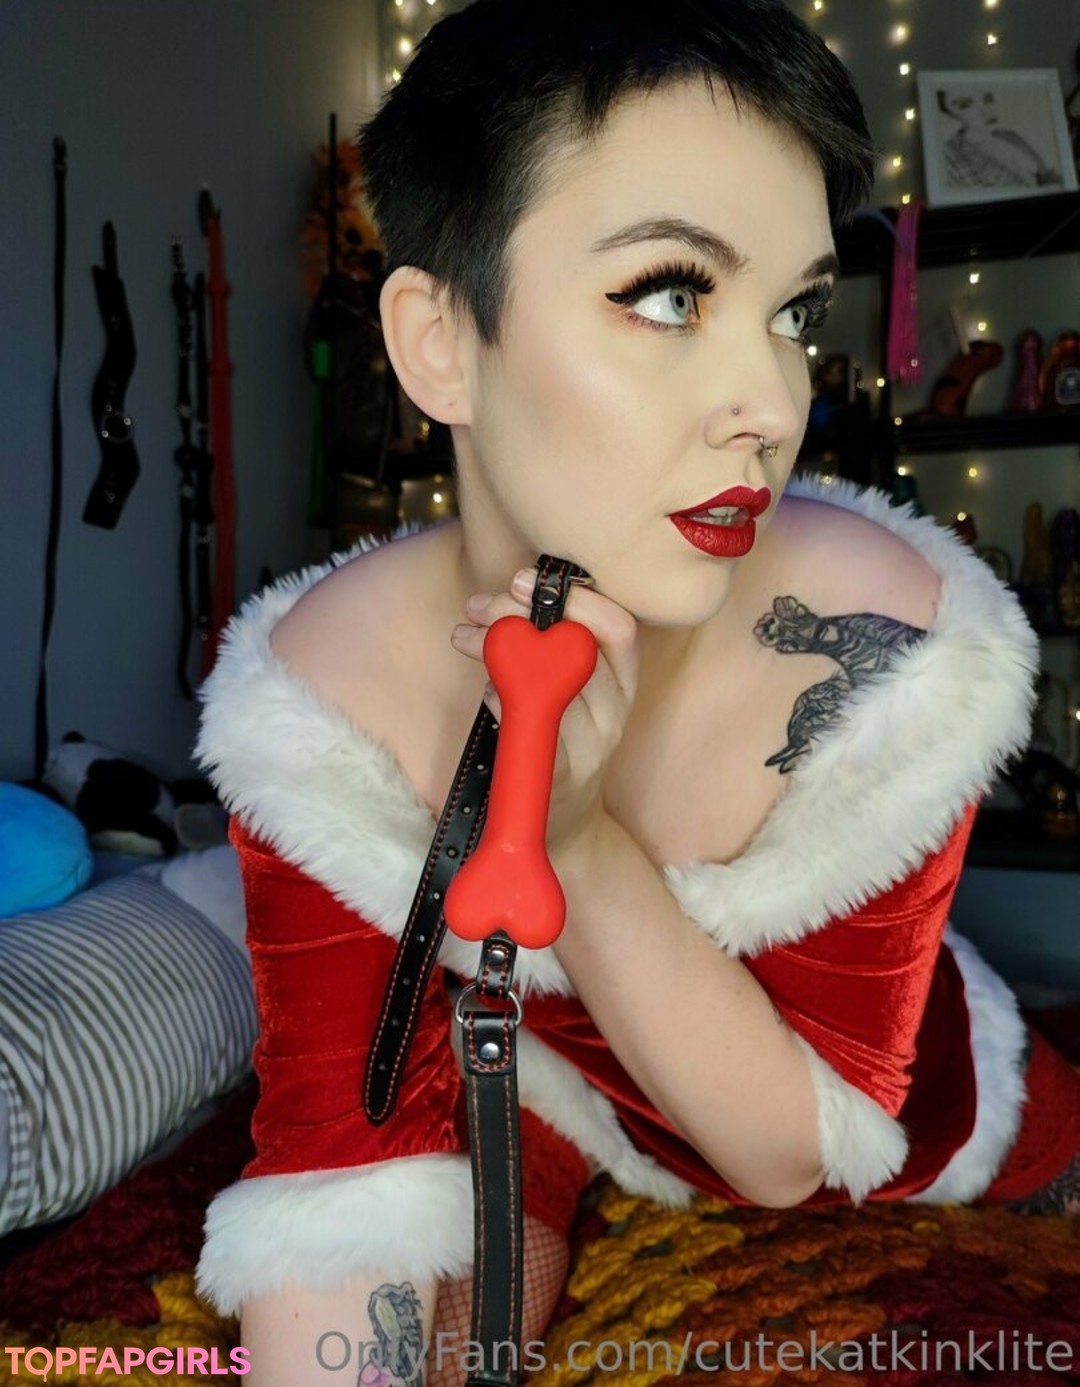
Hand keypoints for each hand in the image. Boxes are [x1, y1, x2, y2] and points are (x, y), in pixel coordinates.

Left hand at [449, 567, 639, 857]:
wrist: (565, 827)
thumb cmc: (560, 743)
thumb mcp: (570, 690)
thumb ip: (554, 646)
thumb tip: (511, 594)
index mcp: (622, 685)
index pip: (620, 629)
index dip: (578, 597)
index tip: (526, 580)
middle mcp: (614, 715)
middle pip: (580, 651)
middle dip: (522, 616)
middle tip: (480, 606)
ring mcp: (591, 752)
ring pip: (557, 690)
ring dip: (502, 655)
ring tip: (465, 638)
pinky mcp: (561, 783)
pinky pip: (536, 737)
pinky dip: (505, 707)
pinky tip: (487, 694)